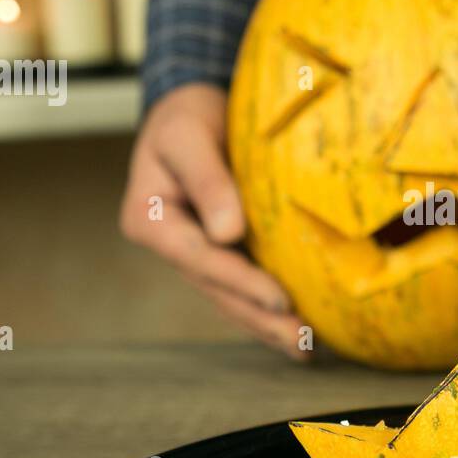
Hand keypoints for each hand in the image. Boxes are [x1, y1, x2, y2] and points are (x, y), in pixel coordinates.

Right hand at [119, 83, 306, 358]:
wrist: (191, 107)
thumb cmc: (187, 116)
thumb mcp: (187, 136)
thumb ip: (206, 180)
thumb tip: (227, 233)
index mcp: (151, 220)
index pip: (200, 258)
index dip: (241, 282)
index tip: (280, 300)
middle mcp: (170, 244)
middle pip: (217, 289)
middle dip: (260, 319)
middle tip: (303, 343)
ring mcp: (194, 252)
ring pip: (231, 297)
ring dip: (267, 325)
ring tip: (306, 349)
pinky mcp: (221, 251)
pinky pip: (244, 285)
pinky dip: (268, 308)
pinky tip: (297, 328)